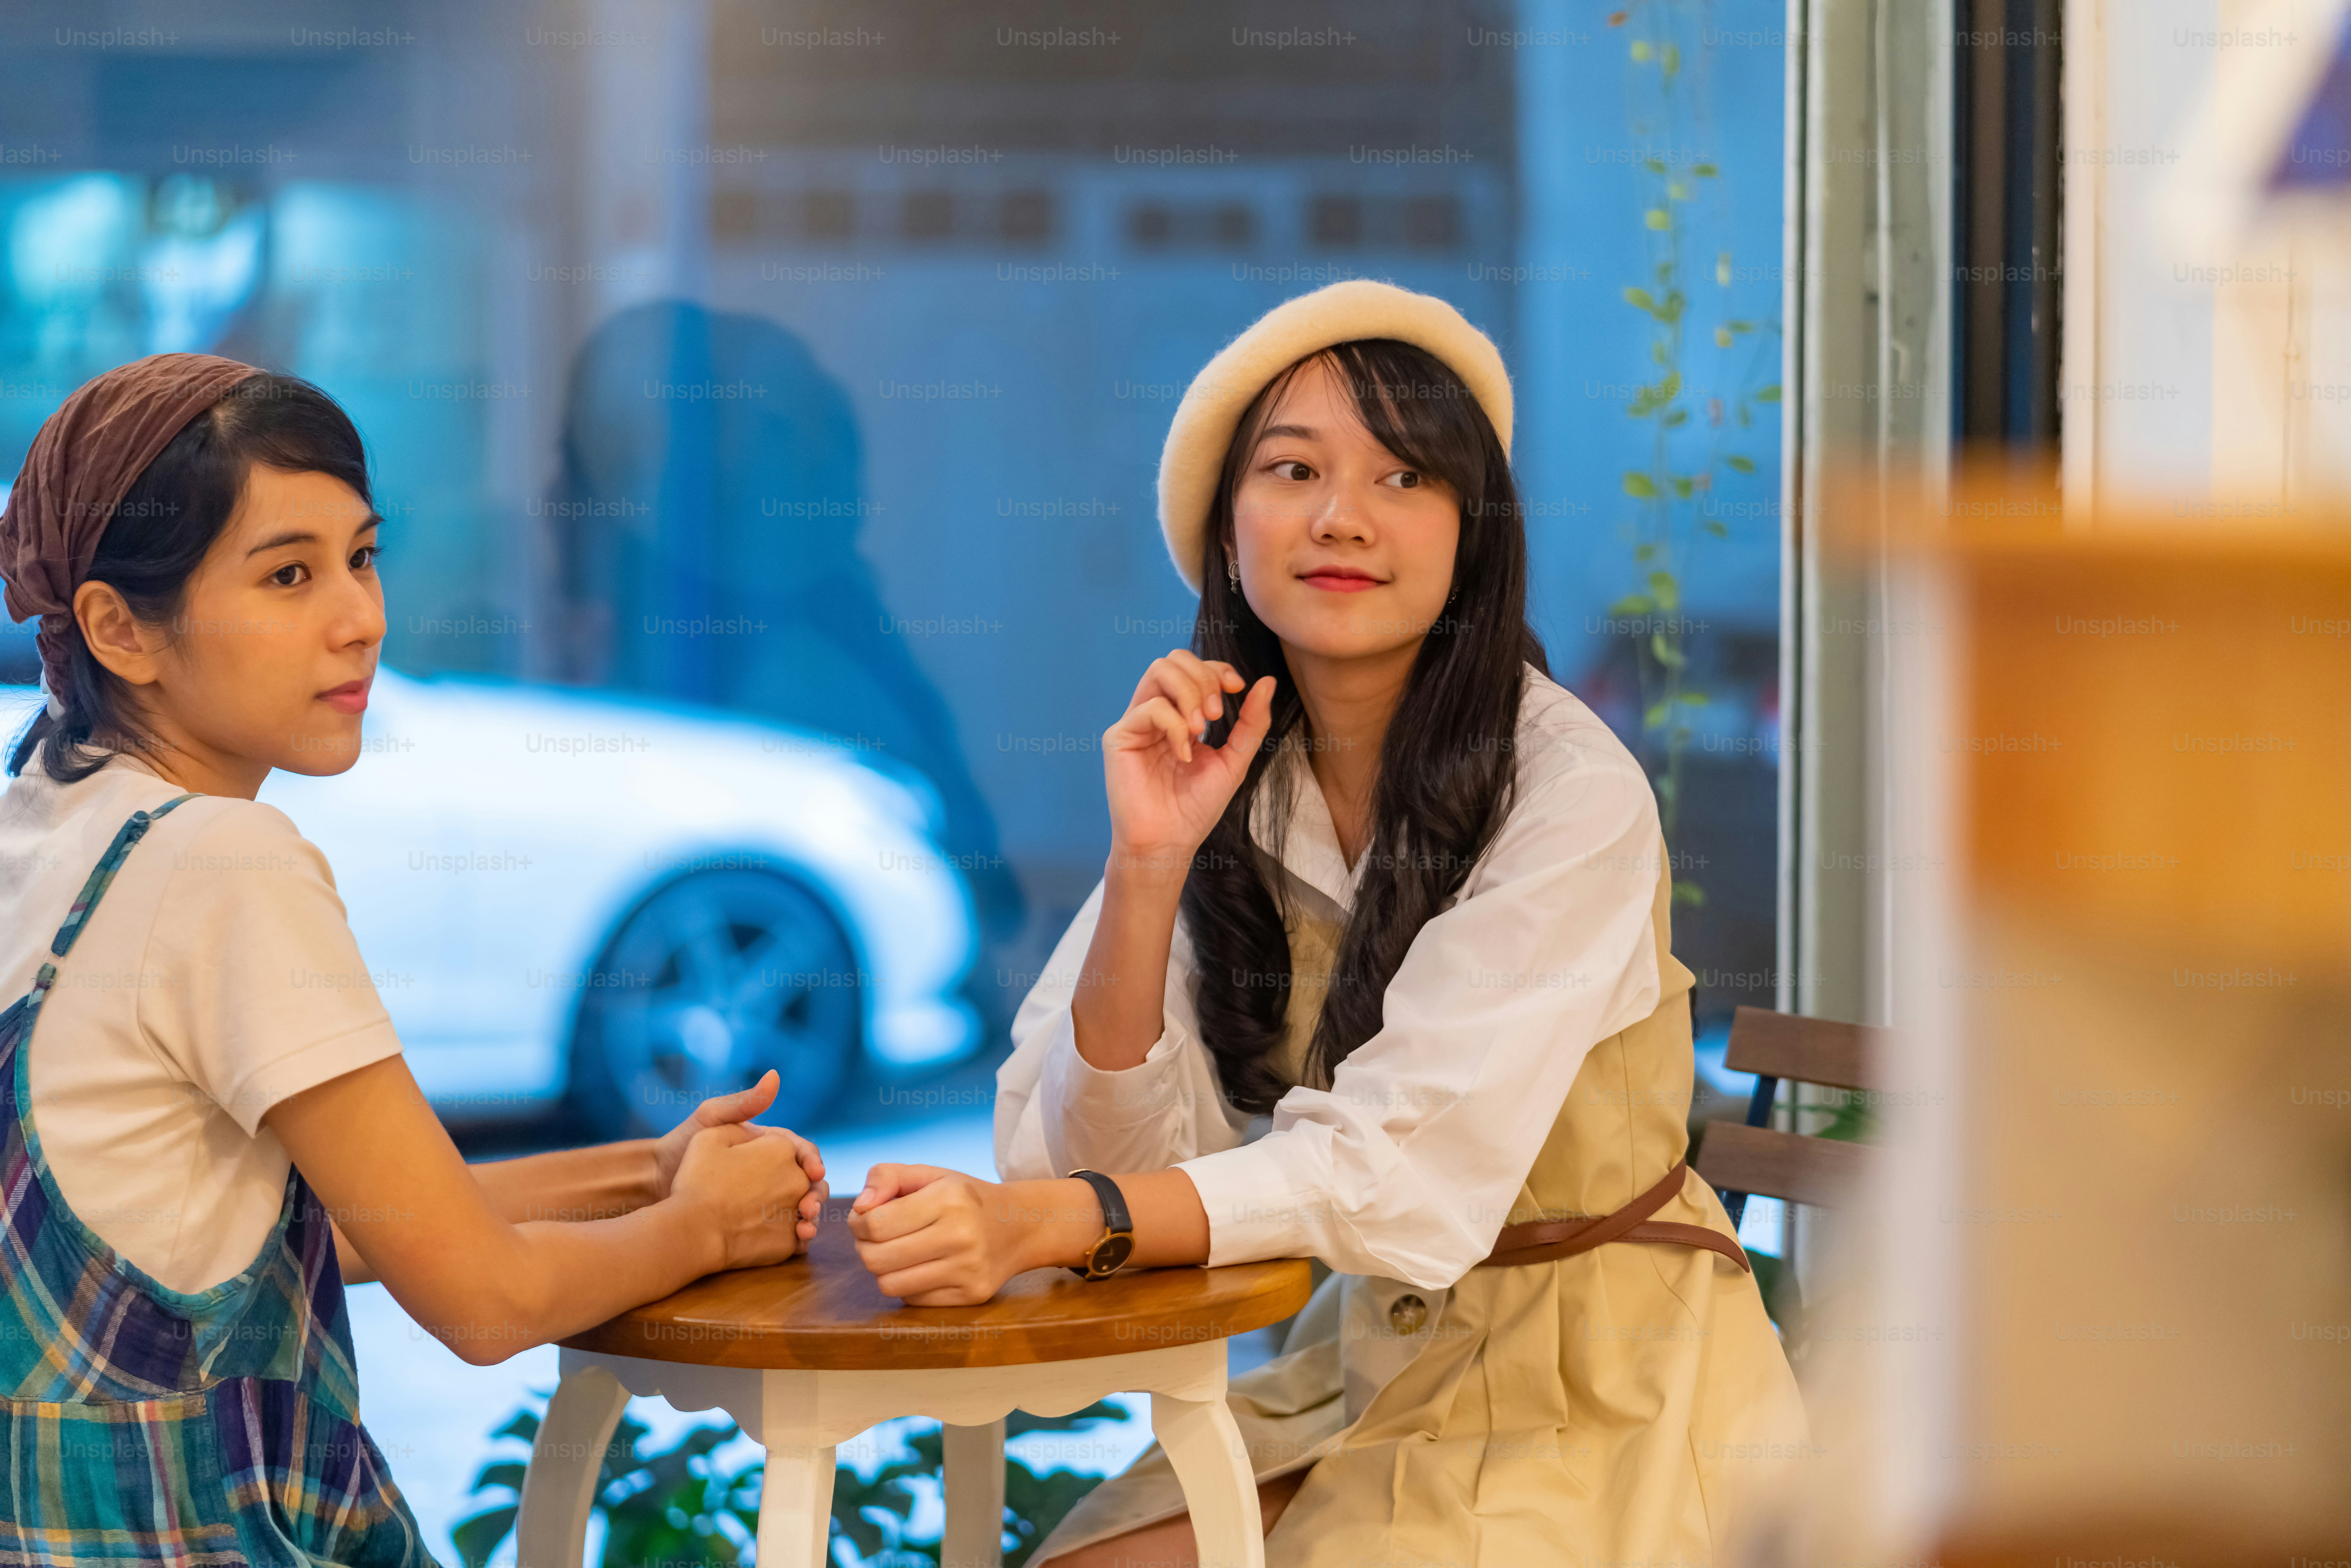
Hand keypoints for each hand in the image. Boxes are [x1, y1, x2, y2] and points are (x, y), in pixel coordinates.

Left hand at [651, 1070, 826, 1242]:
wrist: (654, 1183)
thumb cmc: (680, 1146)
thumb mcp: (710, 1121)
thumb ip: (742, 1103)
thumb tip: (776, 1076)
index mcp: (767, 1146)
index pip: (801, 1150)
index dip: (812, 1160)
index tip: (814, 1171)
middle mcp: (771, 1172)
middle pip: (807, 1182)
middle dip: (816, 1193)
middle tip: (811, 1206)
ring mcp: (765, 1199)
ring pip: (800, 1206)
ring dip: (811, 1216)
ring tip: (805, 1227)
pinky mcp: (758, 1224)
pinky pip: (785, 1229)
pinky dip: (797, 1235)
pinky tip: (798, 1241)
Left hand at [846, 1165, 1092, 1305]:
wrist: (1020, 1226)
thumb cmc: (965, 1198)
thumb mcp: (930, 1174)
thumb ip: (887, 1177)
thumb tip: (860, 1208)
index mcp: (949, 1199)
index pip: (875, 1224)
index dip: (858, 1223)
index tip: (864, 1219)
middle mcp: (961, 1236)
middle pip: (876, 1258)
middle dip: (865, 1247)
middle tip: (876, 1238)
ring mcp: (968, 1270)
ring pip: (890, 1285)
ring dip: (883, 1270)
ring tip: (896, 1253)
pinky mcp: (972, 1295)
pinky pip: (913, 1300)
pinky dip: (907, 1285)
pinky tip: (922, 1267)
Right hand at [1102, 653, 1274, 874]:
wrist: (1169, 842)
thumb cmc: (1196, 807)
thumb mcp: (1234, 760)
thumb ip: (1250, 722)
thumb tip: (1267, 681)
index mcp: (1180, 715)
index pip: (1194, 668)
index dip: (1217, 668)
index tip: (1238, 688)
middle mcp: (1155, 712)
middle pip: (1174, 659)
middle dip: (1204, 678)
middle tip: (1217, 716)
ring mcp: (1136, 722)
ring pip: (1159, 670)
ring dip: (1190, 692)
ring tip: (1203, 728)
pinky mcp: (1119, 736)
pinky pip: (1151, 707)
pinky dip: (1176, 726)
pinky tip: (1183, 754)